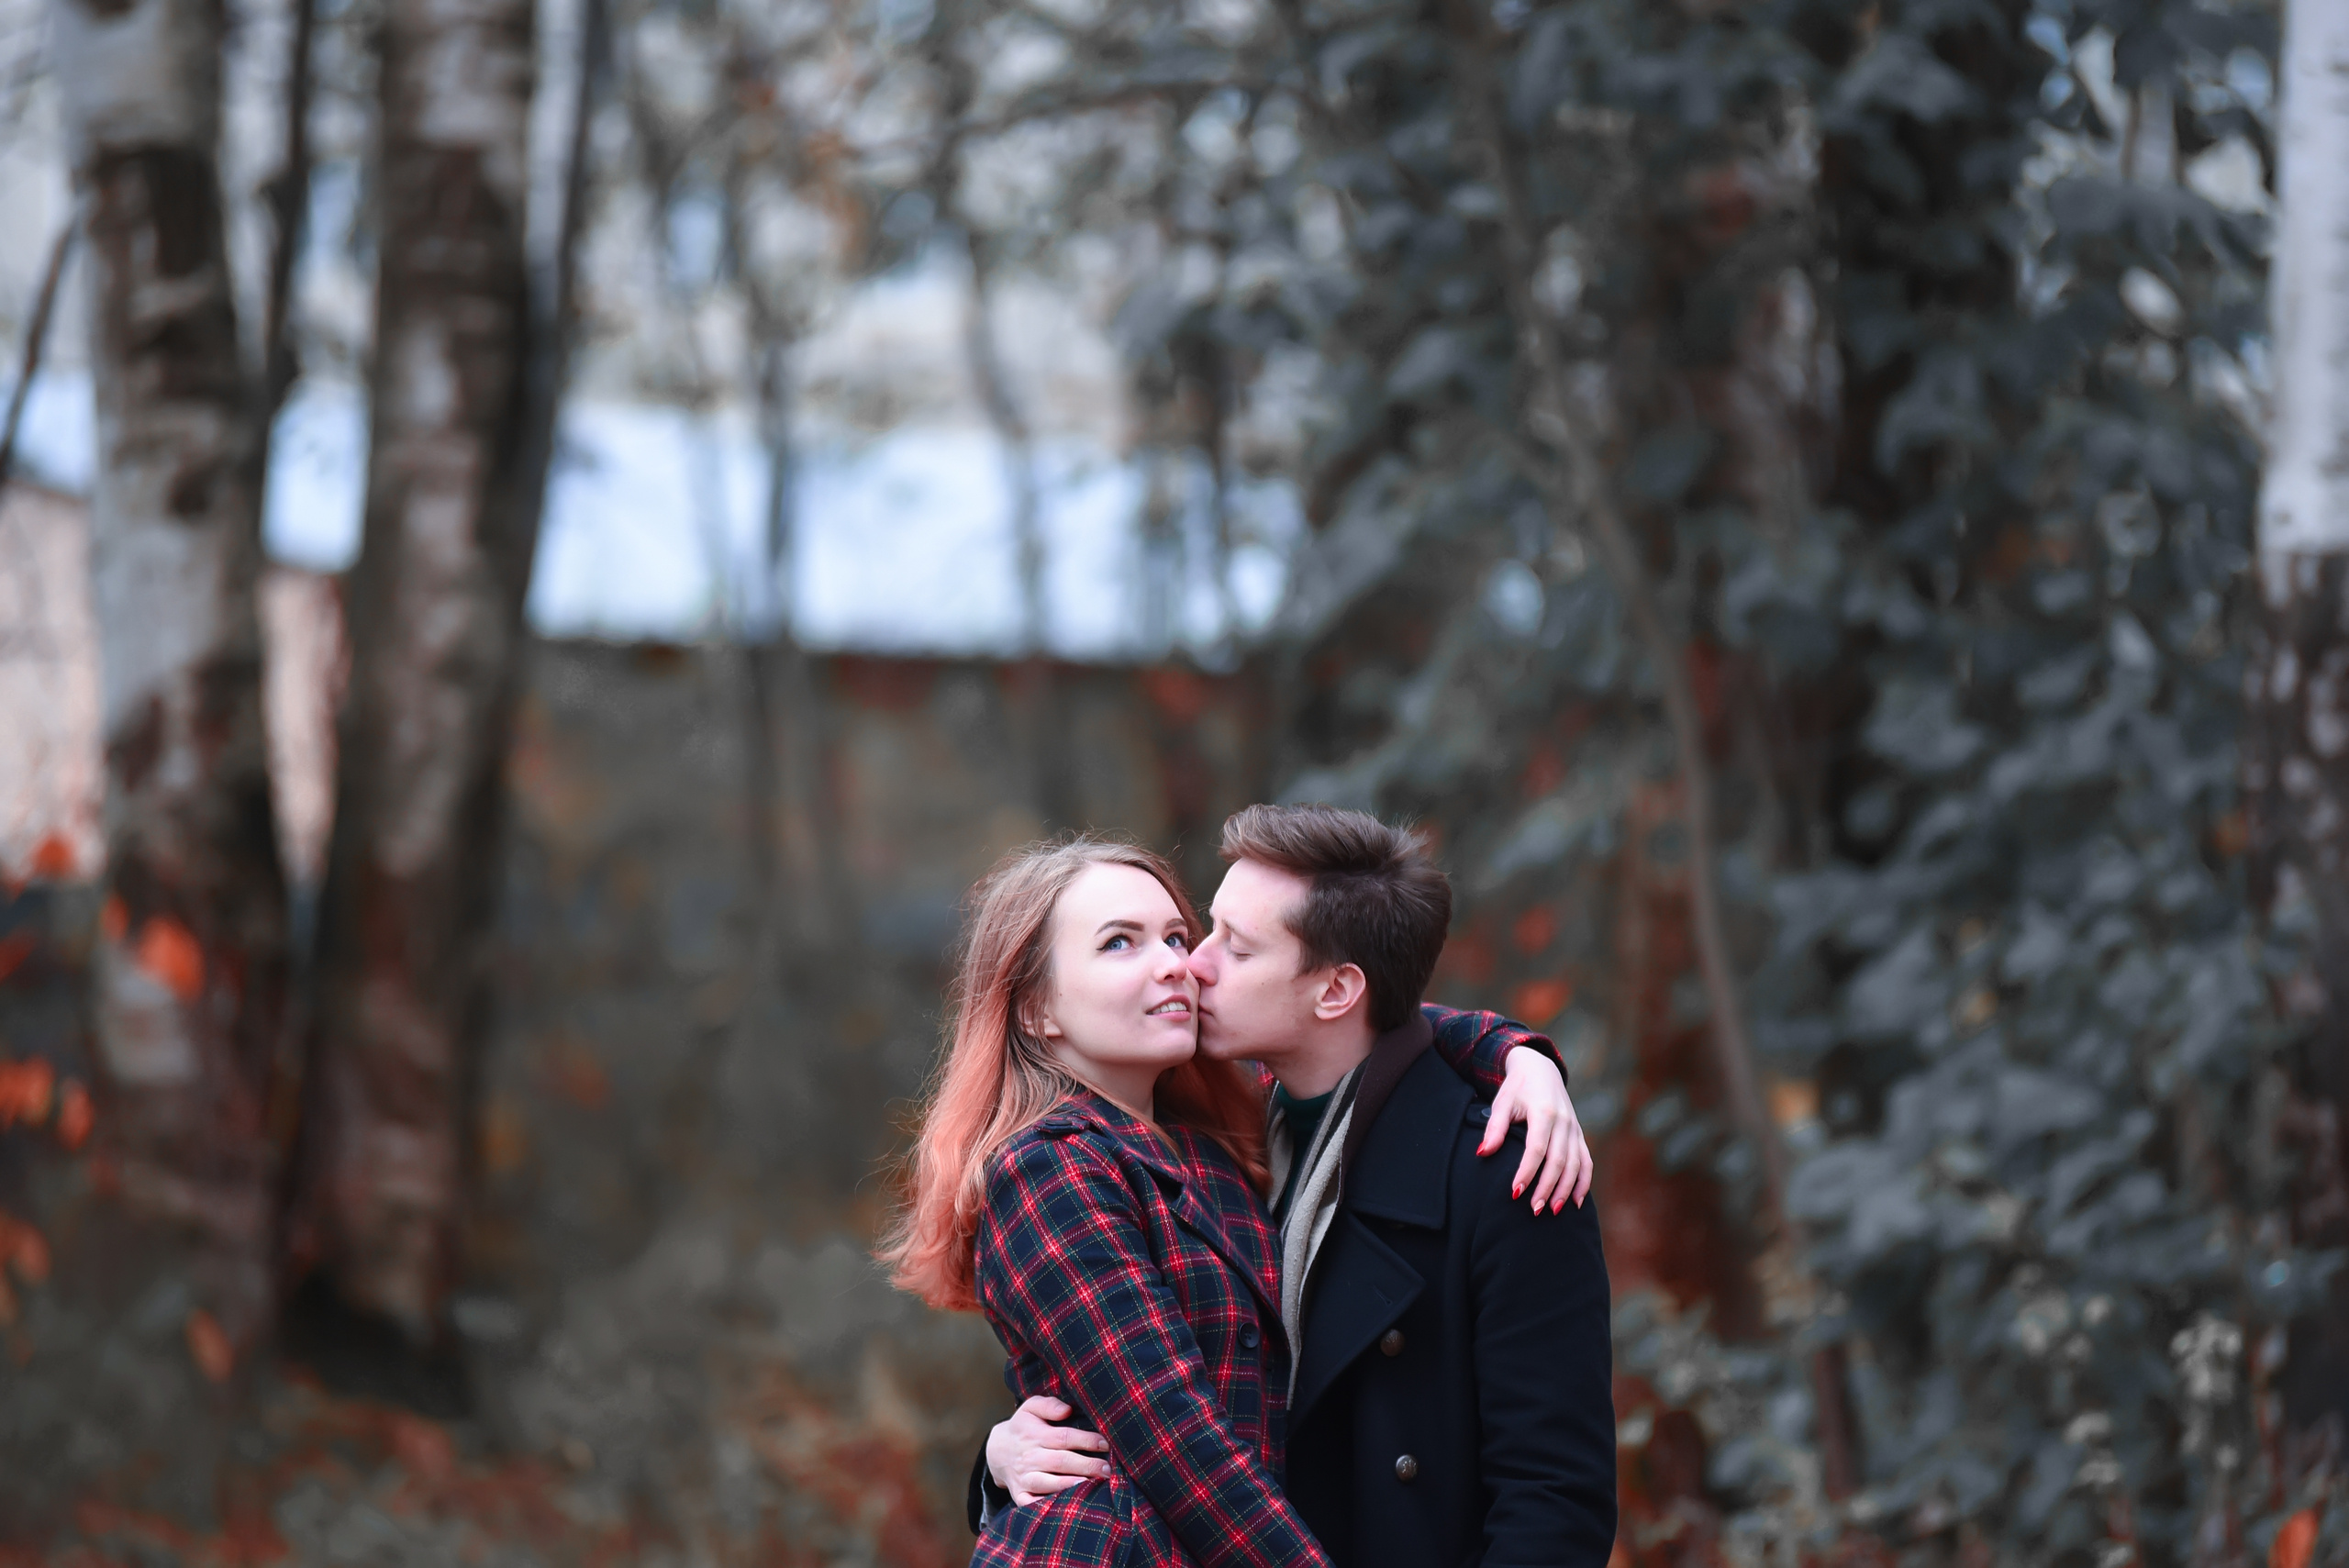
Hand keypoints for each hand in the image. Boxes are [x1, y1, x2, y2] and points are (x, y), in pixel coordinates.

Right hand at [986, 1395, 1110, 1505]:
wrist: (997, 1450)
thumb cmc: (1023, 1427)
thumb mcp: (1031, 1408)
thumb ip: (1049, 1405)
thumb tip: (1067, 1410)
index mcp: (1035, 1434)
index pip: (1064, 1437)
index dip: (1086, 1440)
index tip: (1105, 1444)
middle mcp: (1030, 1456)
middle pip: (1060, 1461)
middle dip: (1086, 1465)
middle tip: (1107, 1469)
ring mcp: (1024, 1477)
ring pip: (1047, 1483)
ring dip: (1069, 1485)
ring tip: (1090, 1486)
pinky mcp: (1019, 1494)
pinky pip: (1030, 1503)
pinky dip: (1044, 1506)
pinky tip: (1062, 1505)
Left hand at [1483, 1046, 1593, 1212]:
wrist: (1540, 1069)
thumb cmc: (1517, 1088)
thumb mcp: (1502, 1102)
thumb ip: (1494, 1128)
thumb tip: (1482, 1153)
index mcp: (1543, 1111)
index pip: (1536, 1148)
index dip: (1527, 1172)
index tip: (1515, 1193)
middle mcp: (1563, 1121)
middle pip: (1558, 1161)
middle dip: (1547, 1187)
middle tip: (1534, 1210)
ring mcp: (1574, 1128)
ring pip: (1575, 1164)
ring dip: (1565, 1190)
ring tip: (1552, 1211)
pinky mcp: (1579, 1135)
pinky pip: (1586, 1161)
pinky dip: (1584, 1183)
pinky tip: (1576, 1203)